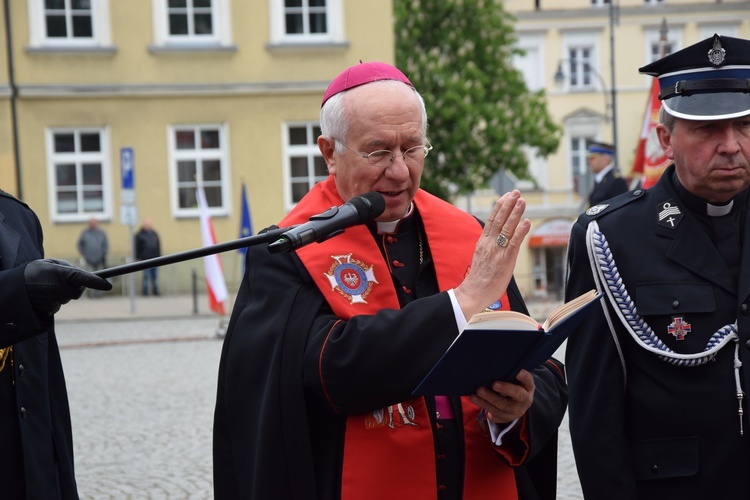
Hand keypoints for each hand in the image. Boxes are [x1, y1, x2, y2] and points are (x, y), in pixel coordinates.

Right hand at [24, 259, 112, 315]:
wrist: (12, 289)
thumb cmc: (32, 272)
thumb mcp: (49, 263)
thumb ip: (67, 268)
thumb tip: (80, 275)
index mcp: (62, 275)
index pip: (85, 278)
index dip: (97, 282)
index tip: (108, 285)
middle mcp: (61, 289)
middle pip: (78, 290)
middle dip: (75, 286)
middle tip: (63, 279)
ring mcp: (56, 301)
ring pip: (68, 297)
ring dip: (63, 292)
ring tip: (47, 285)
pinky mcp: (50, 310)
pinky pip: (58, 304)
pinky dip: (54, 300)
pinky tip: (43, 295)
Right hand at [454, 190, 530, 318]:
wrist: (473, 293)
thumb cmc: (479, 279)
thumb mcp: (482, 258)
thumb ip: (489, 247)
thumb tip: (497, 240)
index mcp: (483, 242)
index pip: (492, 220)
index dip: (500, 207)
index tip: (506, 196)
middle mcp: (489, 244)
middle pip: (499, 220)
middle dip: (508, 204)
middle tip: (516, 192)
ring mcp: (497, 252)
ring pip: (507, 228)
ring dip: (515, 213)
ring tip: (522, 201)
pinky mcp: (505, 261)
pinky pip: (514, 243)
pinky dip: (520, 231)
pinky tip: (527, 222)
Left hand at [470, 369, 534, 423]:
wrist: (517, 404)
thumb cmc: (514, 386)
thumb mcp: (516, 380)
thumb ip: (510, 373)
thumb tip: (496, 365)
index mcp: (528, 388)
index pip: (528, 381)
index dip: (524, 377)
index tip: (518, 372)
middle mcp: (524, 401)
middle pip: (516, 396)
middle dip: (504, 390)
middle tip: (493, 384)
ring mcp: (515, 412)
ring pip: (501, 408)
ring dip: (487, 401)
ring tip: (475, 395)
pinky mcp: (505, 418)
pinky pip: (494, 416)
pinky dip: (484, 408)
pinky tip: (476, 400)